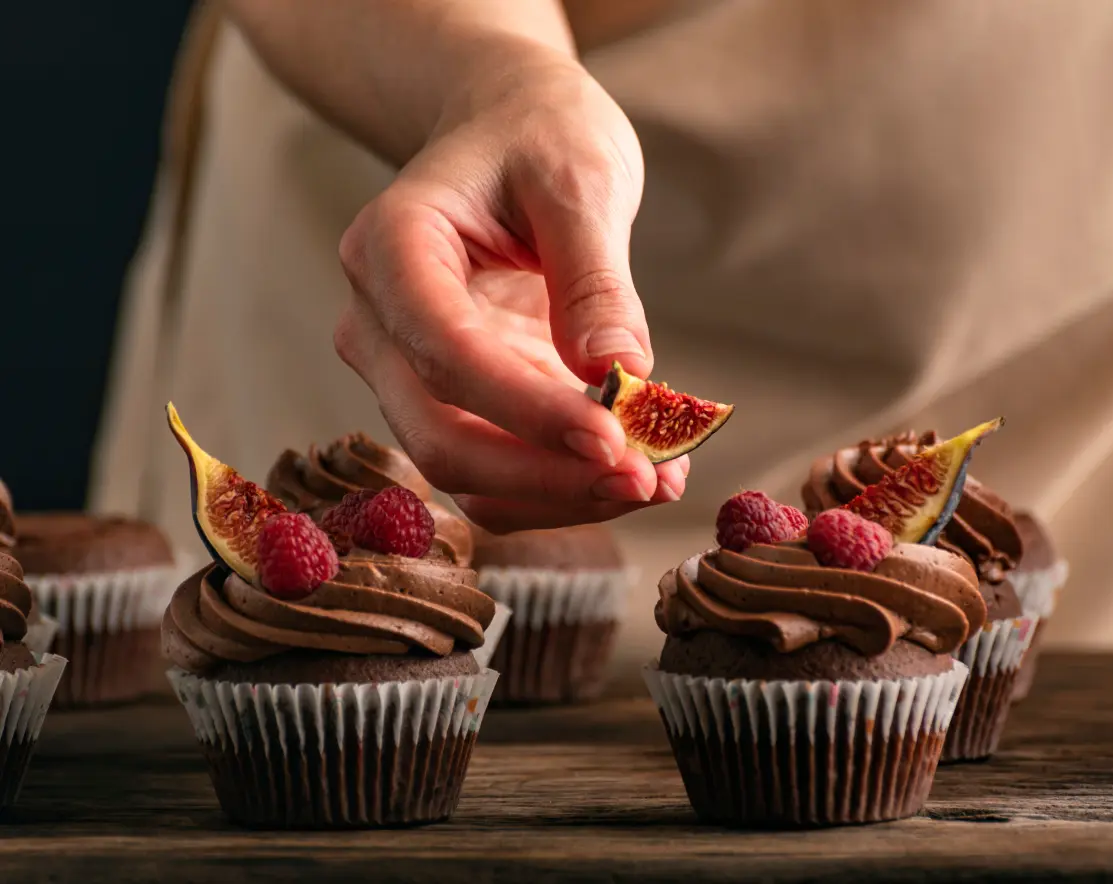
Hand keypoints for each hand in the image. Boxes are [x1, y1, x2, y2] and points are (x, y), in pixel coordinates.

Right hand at [334, 46, 686, 531]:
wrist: (510, 133)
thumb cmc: (539, 136)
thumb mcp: (581, 181)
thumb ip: (596, 279)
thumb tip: (618, 374)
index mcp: (391, 248)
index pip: (446, 354)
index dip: (527, 411)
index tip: (615, 439)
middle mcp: (379, 322)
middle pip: (440, 438)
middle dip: (547, 474)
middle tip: (649, 479)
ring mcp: (406, 372)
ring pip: (466, 475)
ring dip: (561, 496)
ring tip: (660, 479)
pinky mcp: (450, 402)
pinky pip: (495, 473)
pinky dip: (561, 487)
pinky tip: (635, 470)